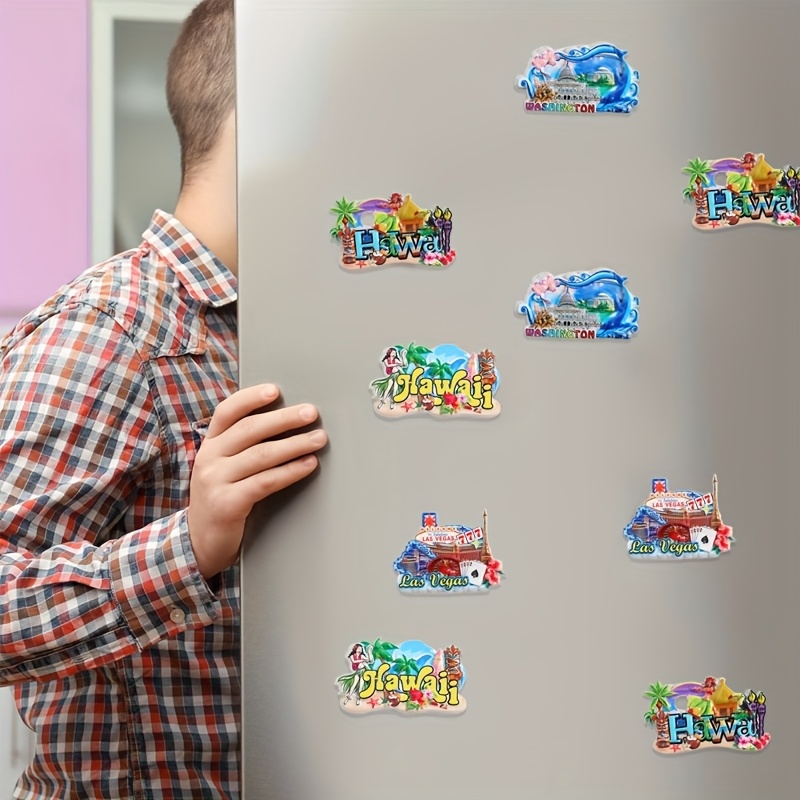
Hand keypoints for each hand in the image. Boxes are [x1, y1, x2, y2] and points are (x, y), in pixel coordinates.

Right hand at [187, 384, 326, 578]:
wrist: (199, 542)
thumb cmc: (221, 498)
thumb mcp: (222, 467)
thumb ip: (242, 447)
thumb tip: (285, 422)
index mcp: (210, 444)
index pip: (228, 412)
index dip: (251, 398)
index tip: (275, 390)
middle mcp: (209, 458)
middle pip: (250, 429)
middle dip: (284, 419)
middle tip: (311, 413)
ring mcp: (216, 481)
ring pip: (261, 454)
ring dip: (295, 444)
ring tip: (319, 438)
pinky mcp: (228, 503)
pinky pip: (265, 482)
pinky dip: (290, 471)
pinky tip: (308, 465)